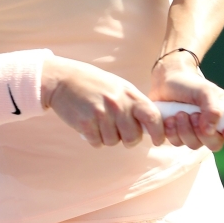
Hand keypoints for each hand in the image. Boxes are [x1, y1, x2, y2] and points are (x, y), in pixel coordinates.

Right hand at [42, 56, 164, 147]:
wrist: (64, 79)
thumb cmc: (95, 85)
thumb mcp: (119, 88)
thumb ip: (135, 104)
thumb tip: (151, 126)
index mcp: (130, 94)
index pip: (153, 117)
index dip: (159, 132)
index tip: (158, 140)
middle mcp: (118, 104)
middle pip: (133, 137)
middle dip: (127, 139)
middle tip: (118, 129)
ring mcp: (101, 114)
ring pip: (113, 142)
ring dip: (107, 137)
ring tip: (100, 121)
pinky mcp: (85, 124)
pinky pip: (97, 143)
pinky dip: (94, 138)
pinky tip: (90, 124)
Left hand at [149, 51, 223, 150]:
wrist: (166, 80)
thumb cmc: (191, 84)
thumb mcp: (205, 90)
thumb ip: (212, 108)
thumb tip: (211, 130)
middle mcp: (213, 128)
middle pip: (215, 145)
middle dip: (202, 132)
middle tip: (193, 115)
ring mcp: (195, 134)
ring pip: (194, 145)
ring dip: (184, 129)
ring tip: (179, 112)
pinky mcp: (178, 136)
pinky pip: (177, 143)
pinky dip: (172, 131)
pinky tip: (170, 118)